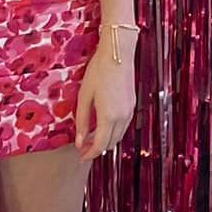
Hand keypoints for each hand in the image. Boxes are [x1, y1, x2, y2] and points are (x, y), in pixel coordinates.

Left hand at [73, 44, 136, 160]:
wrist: (118, 54)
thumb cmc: (98, 72)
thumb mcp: (84, 96)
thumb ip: (81, 121)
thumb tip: (79, 141)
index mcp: (108, 117)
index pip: (100, 145)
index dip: (90, 154)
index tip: (81, 156)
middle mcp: (122, 118)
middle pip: (111, 143)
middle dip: (97, 149)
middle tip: (83, 147)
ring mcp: (129, 111)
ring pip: (118, 136)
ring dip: (106, 140)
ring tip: (91, 137)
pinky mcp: (132, 105)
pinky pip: (123, 126)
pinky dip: (113, 131)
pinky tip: (102, 125)